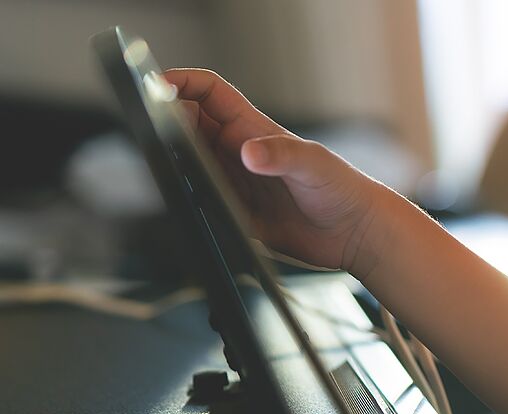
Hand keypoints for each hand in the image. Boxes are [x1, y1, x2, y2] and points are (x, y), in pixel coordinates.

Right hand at [162, 68, 391, 275]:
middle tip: (150, 131)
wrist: (355, 234)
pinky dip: (187, 196)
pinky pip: (202, 200)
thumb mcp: (313, 164)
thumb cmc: (343, 189)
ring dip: (172, 160)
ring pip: (190, 162)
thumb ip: (281, 156)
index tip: (155, 86)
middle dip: (165, 121)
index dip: (181, 83)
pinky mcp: (237, 214)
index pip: (208, 93)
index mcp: (254, 129)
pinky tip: (182, 200)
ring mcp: (237, 182)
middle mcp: (240, 153)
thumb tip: (248, 153)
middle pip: (189, 125)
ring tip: (160, 163)